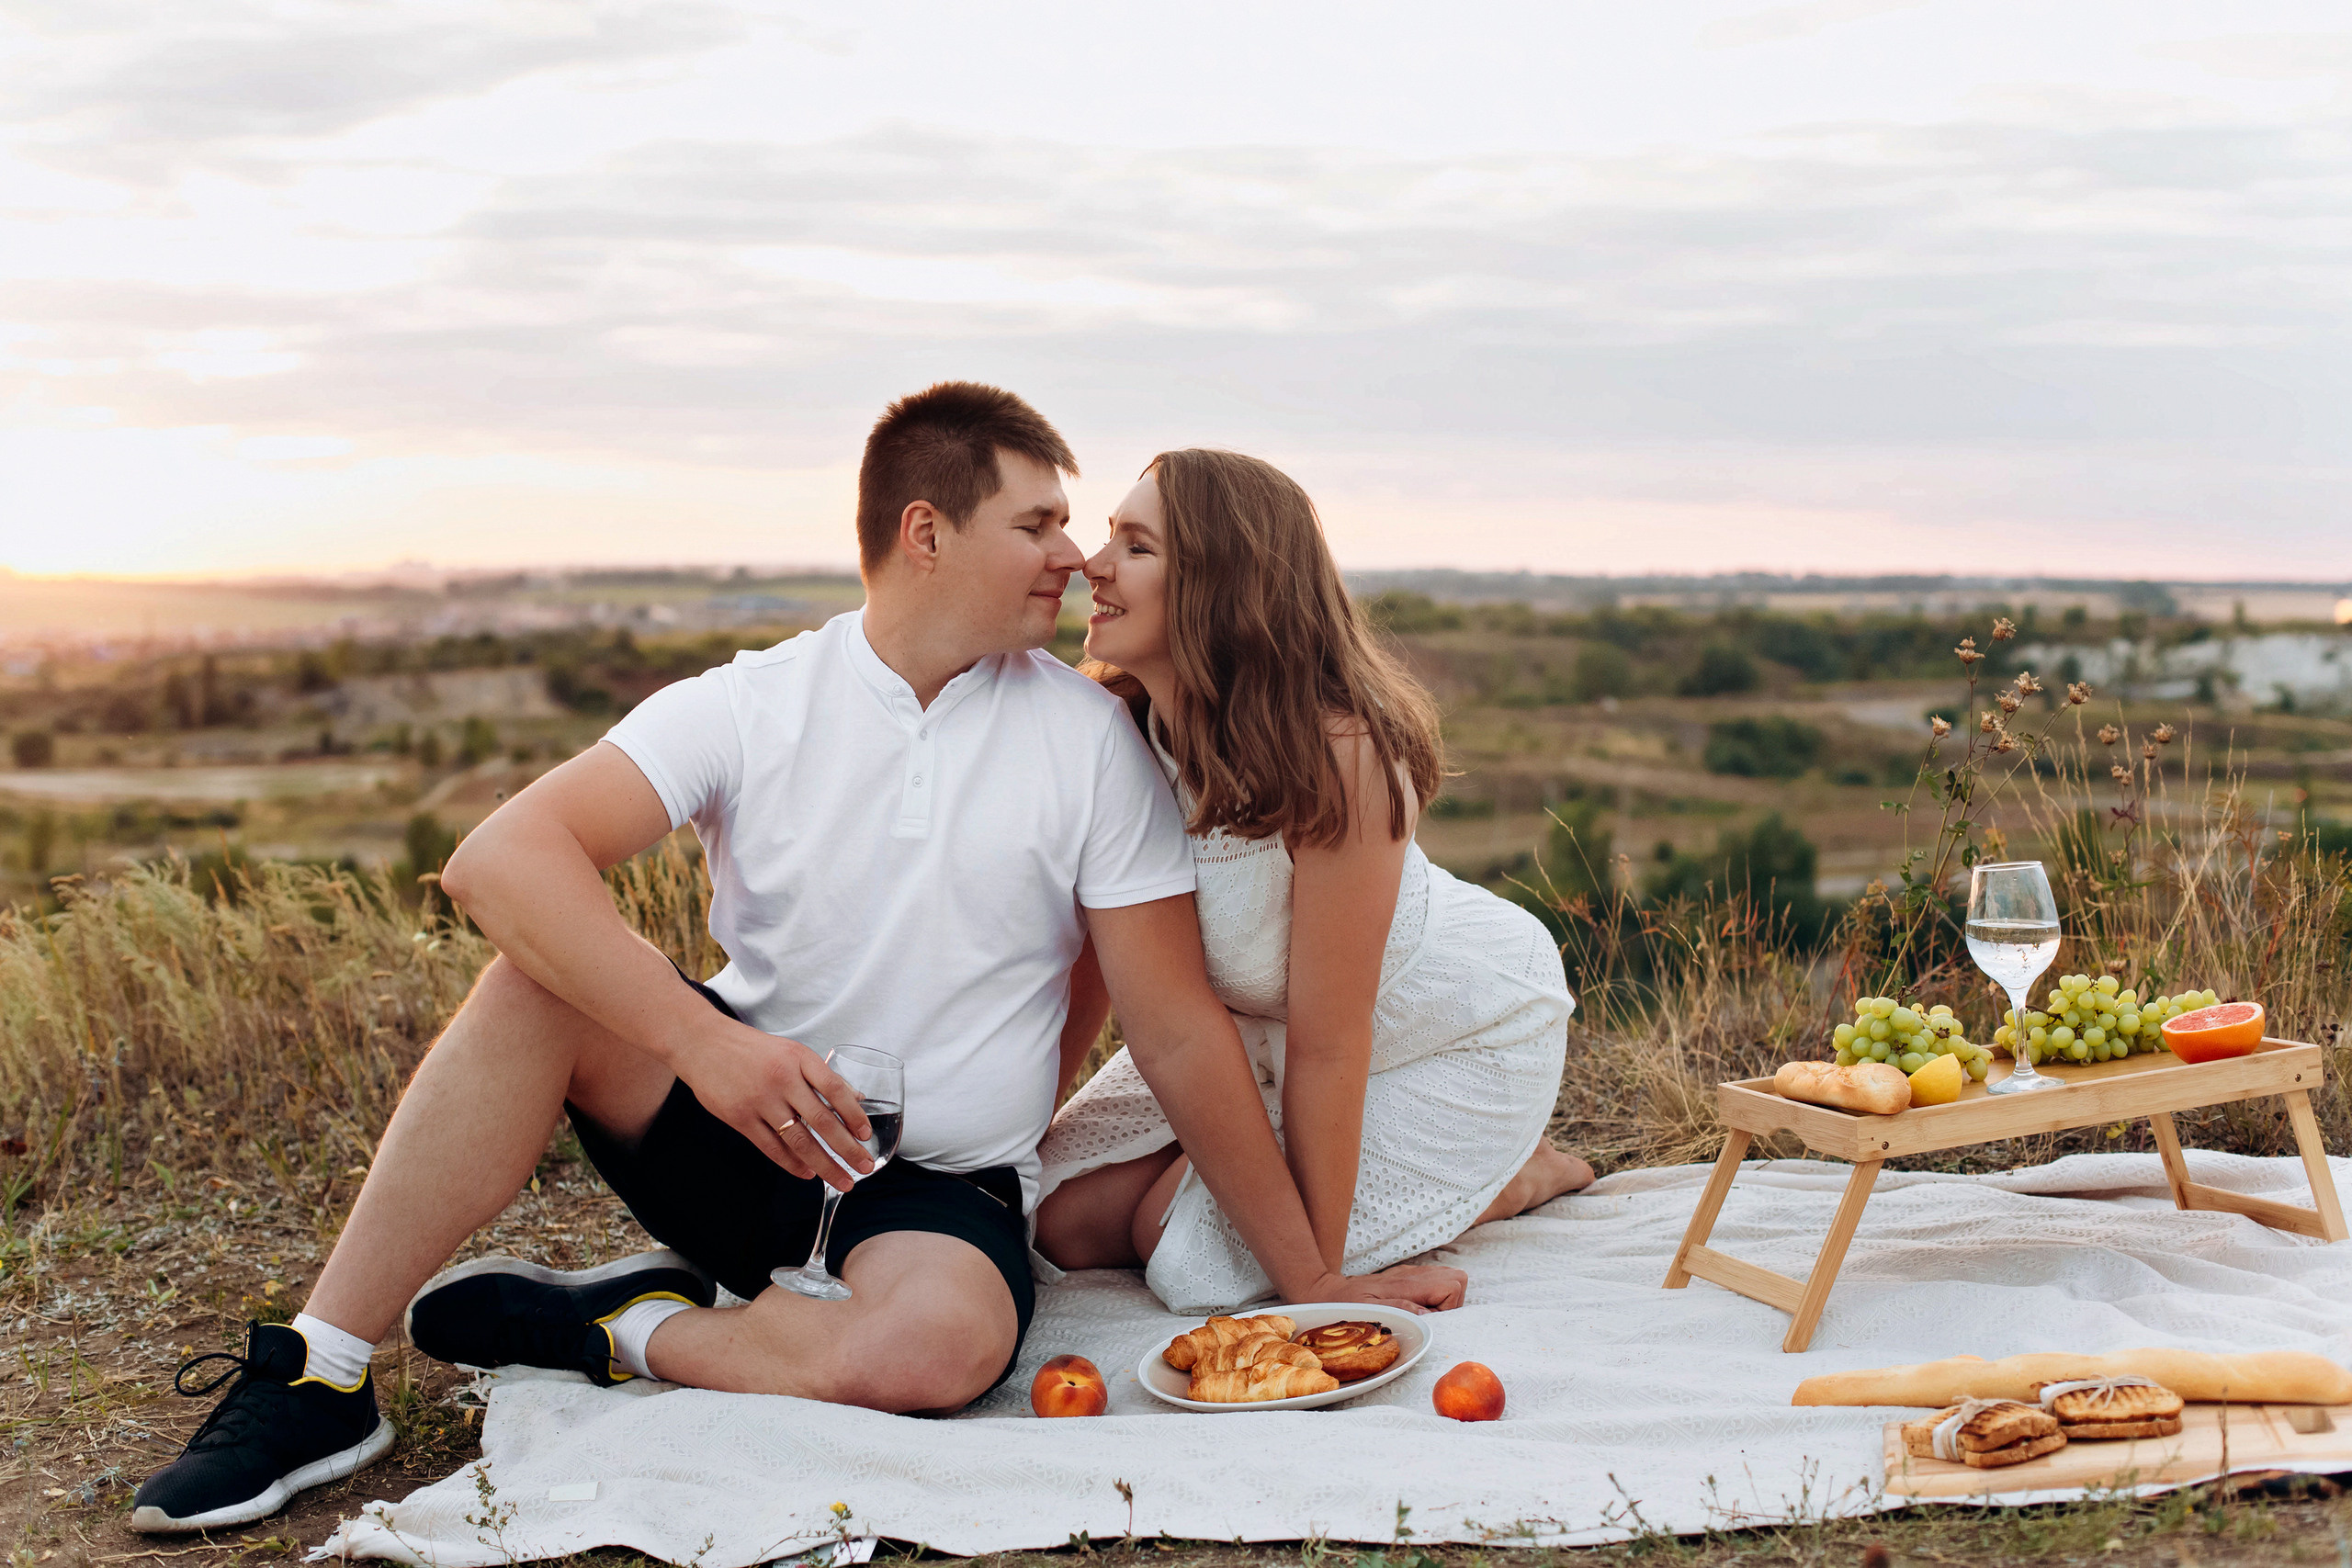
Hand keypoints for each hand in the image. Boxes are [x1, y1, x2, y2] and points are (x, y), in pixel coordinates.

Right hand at [673, 1013, 873, 1189]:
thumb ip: (821, 1076)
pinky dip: (792, 1163)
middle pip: (821, 1120)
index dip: (854, 1114)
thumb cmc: (752, 1049)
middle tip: (865, 1167)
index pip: (835, 1089)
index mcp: (799, 1058)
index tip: (866, 1134)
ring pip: (799, 1139)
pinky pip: (771, 1147)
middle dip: (847, 1148)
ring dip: (824, 1164)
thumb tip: (855, 1098)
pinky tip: (808, 1173)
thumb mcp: (791, 1052)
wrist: (703, 1044)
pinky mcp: (740, 1117)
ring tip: (841, 1180)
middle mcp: (782, 1079)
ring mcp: (760, 1100)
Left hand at [1293, 1263, 1467, 1313]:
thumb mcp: (1369, 1310)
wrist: (1326, 1291)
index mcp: (1407, 1284)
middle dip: (1452, 1303)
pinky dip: (1434, 1296)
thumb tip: (1426, 1312)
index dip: (1448, 1309)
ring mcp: (1411, 1275)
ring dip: (1445, 1300)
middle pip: (1458, 1279)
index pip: (1452, 1286)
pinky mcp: (1407, 1278)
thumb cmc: (1346, 1304)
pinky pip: (1434, 1281)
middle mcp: (1413, 1276)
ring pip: (1449, 1278)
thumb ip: (1399, 1308)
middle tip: (1431, 1318)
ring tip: (1424, 1314)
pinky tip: (1416, 1307)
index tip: (1429, 1321)